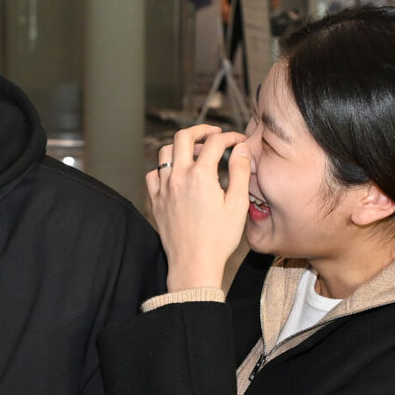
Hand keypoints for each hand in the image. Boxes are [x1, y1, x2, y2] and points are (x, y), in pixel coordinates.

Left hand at [148, 125, 249, 290]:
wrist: (194, 264)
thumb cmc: (219, 239)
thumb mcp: (238, 204)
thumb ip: (240, 171)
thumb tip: (241, 149)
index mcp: (201, 176)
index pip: (215, 142)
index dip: (230, 137)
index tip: (238, 141)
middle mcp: (178, 177)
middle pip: (183, 137)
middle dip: (201, 130)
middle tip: (214, 134)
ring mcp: (163, 189)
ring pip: (164, 152)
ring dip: (180, 147)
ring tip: (195, 152)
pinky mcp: (155, 201)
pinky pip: (153, 174)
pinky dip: (163, 168)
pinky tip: (176, 174)